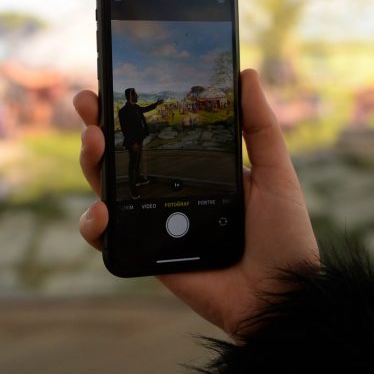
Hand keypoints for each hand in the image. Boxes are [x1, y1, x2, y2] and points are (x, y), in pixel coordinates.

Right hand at [73, 68, 317, 336]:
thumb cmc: (285, 239)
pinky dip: (93, 223)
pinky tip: (102, 211)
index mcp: (196, 171)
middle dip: (97, 126)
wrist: (280, 299)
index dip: (128, 112)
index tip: (110, 85)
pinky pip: (107, 238)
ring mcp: (152, 224)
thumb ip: (259, 127)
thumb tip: (247, 74)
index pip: (153, 135)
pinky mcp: (144, 255)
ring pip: (105, 190)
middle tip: (88, 103)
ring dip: (90, 163)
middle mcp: (167, 193)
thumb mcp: (276, 174)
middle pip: (120, 157)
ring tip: (94, 144)